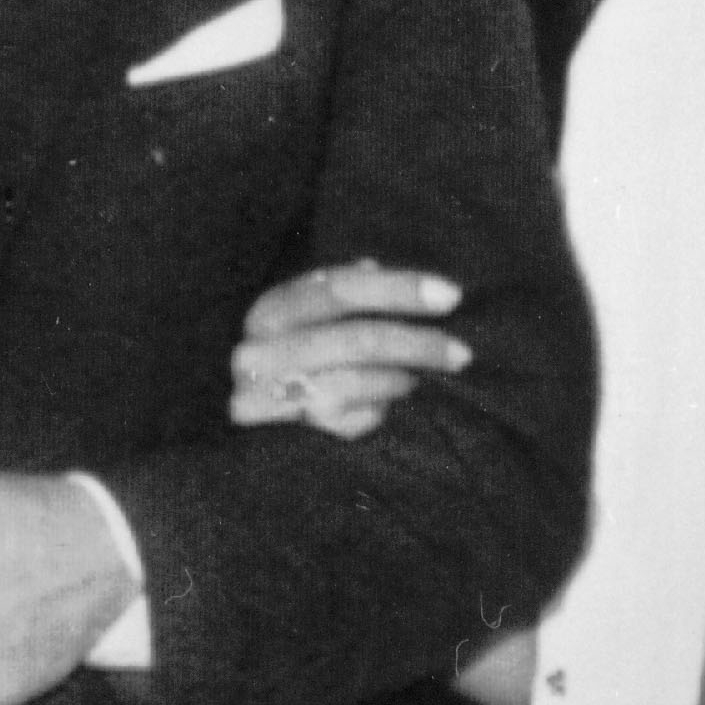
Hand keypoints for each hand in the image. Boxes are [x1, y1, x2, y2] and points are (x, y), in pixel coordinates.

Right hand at [230, 258, 470, 439]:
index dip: (398, 289)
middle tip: (462, 352)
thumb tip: (376, 266)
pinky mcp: (279, 437)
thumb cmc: (289, 349)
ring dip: (399, 378)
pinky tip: (387, 405)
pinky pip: (346, 422)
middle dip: (417, 344)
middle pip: (355, 340)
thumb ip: (341, 288)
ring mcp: (265, 397)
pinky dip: (376, 411)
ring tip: (423, 377)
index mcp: (273, 308)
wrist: (243, 408)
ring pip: (353, 383)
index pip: (341, 289)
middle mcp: (260, 350)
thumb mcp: (306, 313)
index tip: (450, 295)